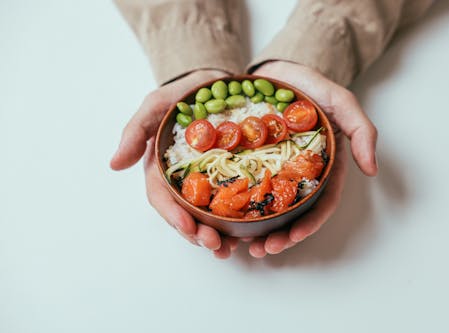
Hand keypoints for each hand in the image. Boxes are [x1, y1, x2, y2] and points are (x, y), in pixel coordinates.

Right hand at [110, 70, 237, 258]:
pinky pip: (231, 204)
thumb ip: (136, 130)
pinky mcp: (230, 178)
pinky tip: (247, 233)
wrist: (216, 84)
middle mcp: (182, 180)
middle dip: (197, 233)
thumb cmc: (183, 94)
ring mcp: (207, 181)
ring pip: (207, 216)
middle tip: (215, 245)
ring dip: (216, 236)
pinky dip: (236, 221)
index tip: (187, 228)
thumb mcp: (157, 104)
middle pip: (185, 214)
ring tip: (230, 248)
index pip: (161, 198)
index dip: (172, 215)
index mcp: (162, 169)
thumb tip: (114, 164)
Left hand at [247, 61, 377, 257]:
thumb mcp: (342, 102)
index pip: (320, 204)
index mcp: (322, 168)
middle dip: (280, 236)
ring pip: (266, 206)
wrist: (278, 70)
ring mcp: (272, 168)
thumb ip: (361, 131)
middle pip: (292, 213)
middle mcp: (298, 173)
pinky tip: (225, 218)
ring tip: (241, 244)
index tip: (291, 238)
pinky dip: (237, 205)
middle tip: (262, 250)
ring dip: (256, 230)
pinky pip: (242, 186)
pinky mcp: (249, 161)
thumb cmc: (312, 86)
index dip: (308, 225)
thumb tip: (371, 170)